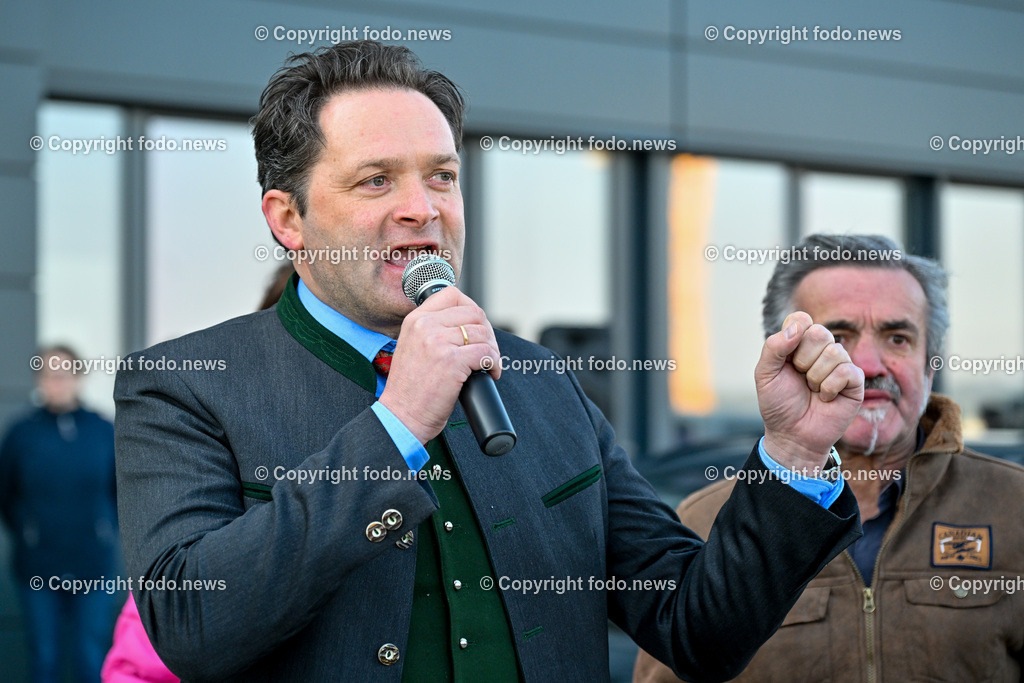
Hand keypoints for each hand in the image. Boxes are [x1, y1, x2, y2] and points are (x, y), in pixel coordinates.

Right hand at [378, 287, 499, 443]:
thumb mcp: (413, 346)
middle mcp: (425, 326)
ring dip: (493, 350)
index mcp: (415, 320)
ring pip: (483, 333)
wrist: (402, 415)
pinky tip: (490, 373)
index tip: (476, 326)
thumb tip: (466, 324)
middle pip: (474, 313)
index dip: (471, 308)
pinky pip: (486, 353)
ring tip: (489, 364)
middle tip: (487, 350)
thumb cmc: (410, 388)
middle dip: (487, 332)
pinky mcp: (452, 361)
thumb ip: (432, 330)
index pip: (452, 295)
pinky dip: (494, 364)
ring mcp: (438, 342)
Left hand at [755, 312, 863, 470]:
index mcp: (799, 343)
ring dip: (815, 377)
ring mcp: (840, 364)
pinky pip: (846, 372)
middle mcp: (822, 350)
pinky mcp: (855, 381)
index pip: (802, 319)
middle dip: (803, 359)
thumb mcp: (765, 374)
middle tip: (799, 376)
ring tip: (811, 390)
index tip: (785, 357)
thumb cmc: (778, 403)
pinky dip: (829, 387)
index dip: (793, 335)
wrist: (792, 434)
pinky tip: (825, 398)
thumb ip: (774, 347)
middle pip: (820, 332)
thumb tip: (798, 327)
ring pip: (834, 352)